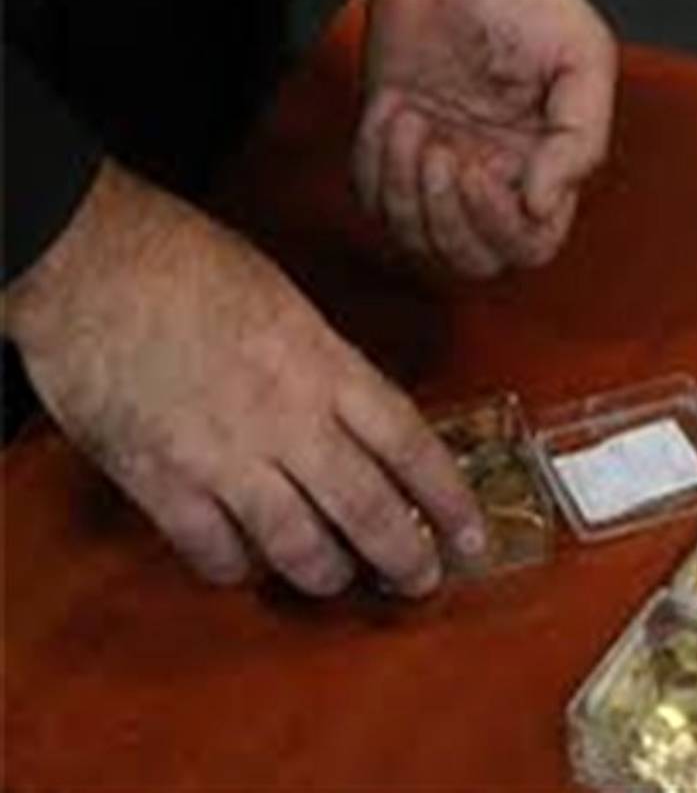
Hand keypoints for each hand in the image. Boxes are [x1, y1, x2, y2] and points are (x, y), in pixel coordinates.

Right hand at [3, 161, 486, 596]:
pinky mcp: (162, 482)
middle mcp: (287, 420)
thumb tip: (351, 412)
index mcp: (324, 366)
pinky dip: (237, 569)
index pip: (411, 445)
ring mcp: (225, 457)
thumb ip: (324, 364)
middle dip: (405, 558)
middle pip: (368, 510)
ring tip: (340, 579)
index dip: (449, 498)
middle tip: (420, 580)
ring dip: (329, 575)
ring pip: (299, 547)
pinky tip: (247, 566)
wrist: (85, 258)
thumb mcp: (285, 300)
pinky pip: (215, 552)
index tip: (470, 532)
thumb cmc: (182, 260)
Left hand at [352, 0, 616, 276]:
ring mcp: (439, 173)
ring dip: (404, 186)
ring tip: (411, 115)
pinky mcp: (390, 153)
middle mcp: (493, 183)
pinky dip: (373, 161)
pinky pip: (372, 200)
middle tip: (443, 152)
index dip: (500, 227)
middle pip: (473, 261)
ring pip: (417, 240)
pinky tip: (391, 106)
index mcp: (543, 171)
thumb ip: (580, 140)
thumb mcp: (581, 58)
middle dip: (448, 219)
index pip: (529, 246)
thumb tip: (544, 207)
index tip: (478, 170)